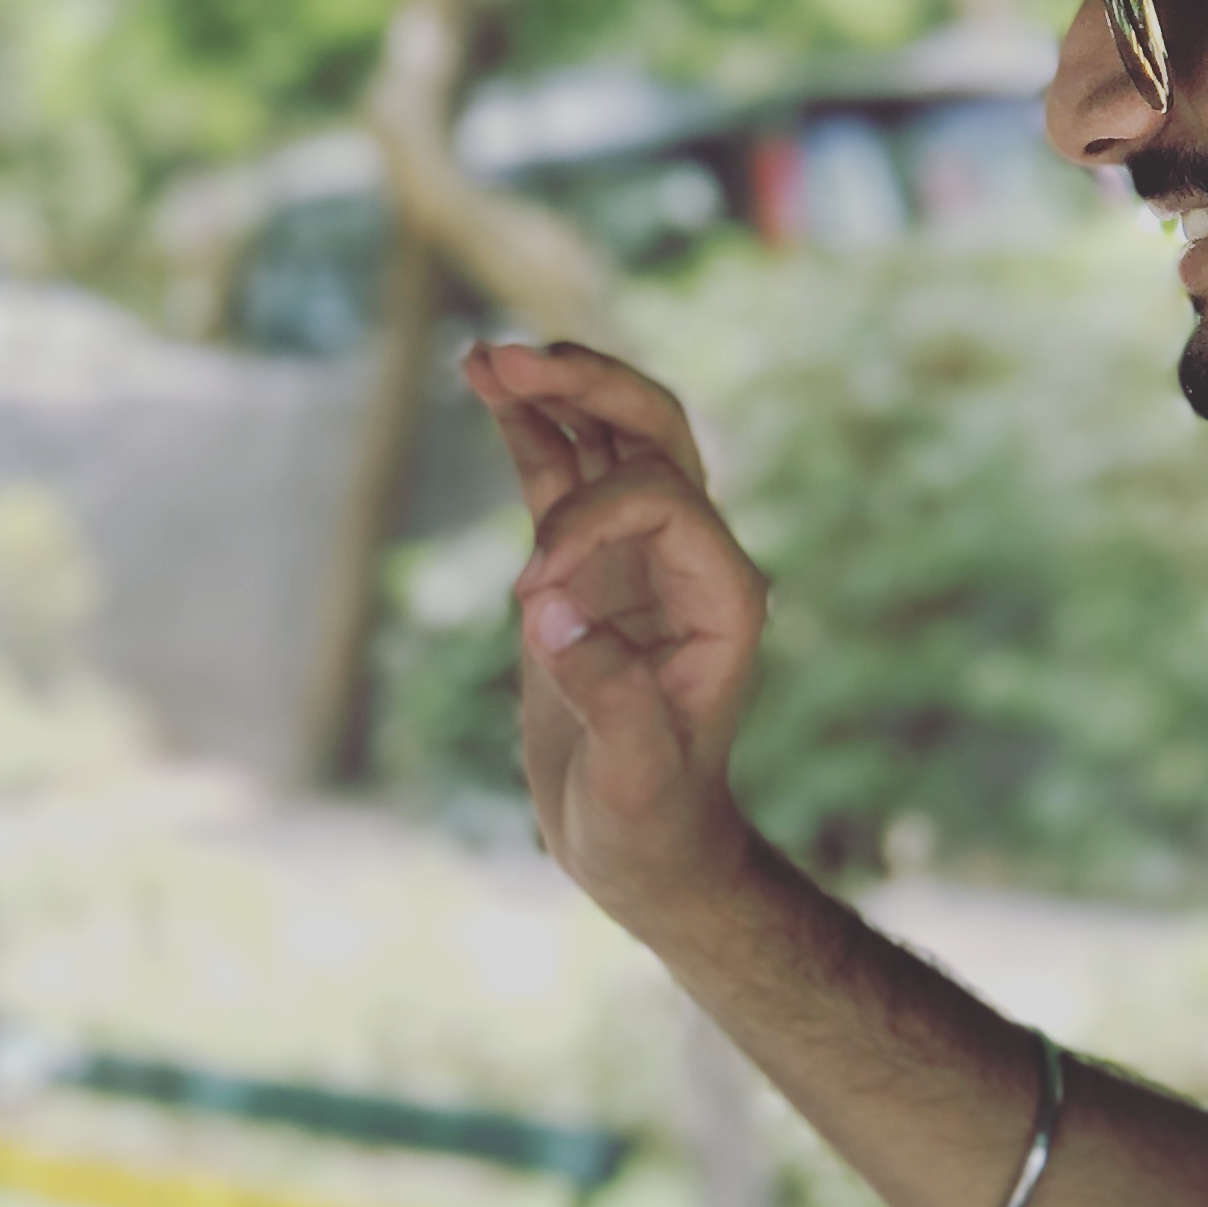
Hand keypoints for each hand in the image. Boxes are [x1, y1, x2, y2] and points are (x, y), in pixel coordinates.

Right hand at [463, 340, 766, 931]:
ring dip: (555, 392)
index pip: (662, 500)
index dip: (590, 522)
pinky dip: (528, 432)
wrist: (644, 850)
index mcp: (723, 596)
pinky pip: (561, 480)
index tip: (528, 596)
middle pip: (655, 434)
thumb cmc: (652, 822)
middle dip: (591, 388)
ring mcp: (637, 558)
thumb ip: (608, 692)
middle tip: (516, 360)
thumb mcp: (636, 774)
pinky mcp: (586, 571)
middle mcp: (689, 561)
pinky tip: (484, 386)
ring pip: (608, 442)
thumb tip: (548, 607)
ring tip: (485, 356)